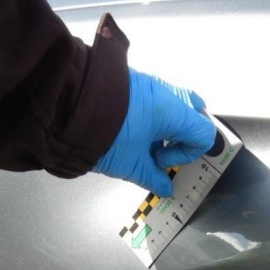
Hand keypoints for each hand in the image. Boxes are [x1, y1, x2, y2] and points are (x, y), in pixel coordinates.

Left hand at [94, 68, 215, 196]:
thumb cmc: (104, 136)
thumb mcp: (130, 164)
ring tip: (143, 145)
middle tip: (162, 152)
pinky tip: (133, 131)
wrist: (65, 109)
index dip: (188, 154)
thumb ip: (154, 177)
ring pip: (174, 105)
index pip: (203, 133)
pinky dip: (152, 117)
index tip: (161, 162)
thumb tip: (166, 188)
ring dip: (166, 128)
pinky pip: (155, 99)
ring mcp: (148, 83)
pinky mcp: (132, 81)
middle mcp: (165, 92)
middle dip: (184, 137)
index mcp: (171, 111)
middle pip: (193, 114)